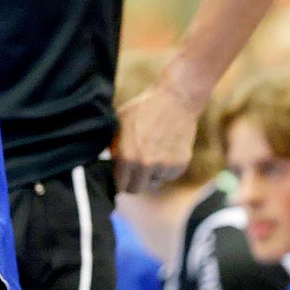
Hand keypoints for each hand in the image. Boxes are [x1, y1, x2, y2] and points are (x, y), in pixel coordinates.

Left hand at [114, 78, 202, 192]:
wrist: (175, 99)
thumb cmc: (144, 108)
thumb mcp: (119, 122)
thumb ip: (112, 144)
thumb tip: (108, 160)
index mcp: (127, 157)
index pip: (120, 186)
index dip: (119, 182)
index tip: (121, 178)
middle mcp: (146, 166)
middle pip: (136, 189)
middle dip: (133, 182)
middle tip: (134, 171)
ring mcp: (165, 166)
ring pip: (154, 183)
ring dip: (151, 174)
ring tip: (151, 155)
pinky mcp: (180, 164)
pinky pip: (168, 176)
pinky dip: (165, 169)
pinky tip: (164, 152)